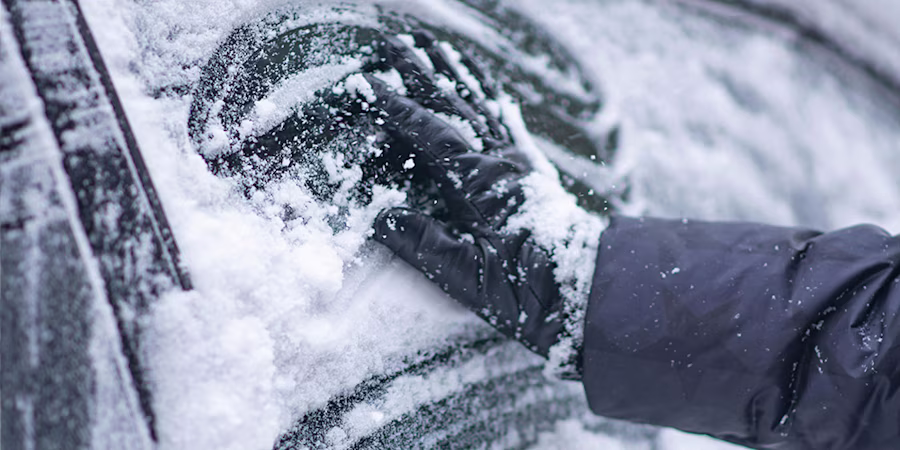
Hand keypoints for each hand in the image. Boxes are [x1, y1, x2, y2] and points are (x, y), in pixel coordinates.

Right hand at [355, 32, 580, 372]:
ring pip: (481, 102)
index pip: (430, 133)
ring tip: (433, 45)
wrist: (590, 287)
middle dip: (421, 72)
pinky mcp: (531, 166)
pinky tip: (484, 80)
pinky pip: (507, 118)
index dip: (397, 107)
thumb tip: (381, 216)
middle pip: (455, 103)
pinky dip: (491, 93)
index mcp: (481, 183)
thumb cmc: (531, 290)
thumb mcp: (469, 277)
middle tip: (394, 45)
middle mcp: (501, 160)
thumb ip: (424, 245)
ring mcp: (518, 159)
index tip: (368, 84)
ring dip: (455, 72)